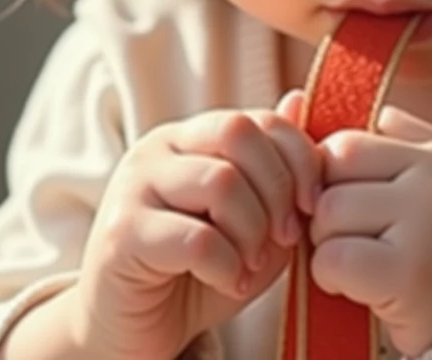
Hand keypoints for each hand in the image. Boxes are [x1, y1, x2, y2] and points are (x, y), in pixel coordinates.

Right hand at [72, 102, 321, 359]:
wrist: (135, 330)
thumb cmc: (201, 270)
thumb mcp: (256, 218)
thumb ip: (278, 168)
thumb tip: (298, 100)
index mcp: (192, 135)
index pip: (259, 118)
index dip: (300, 158)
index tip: (311, 205)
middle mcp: (159, 147)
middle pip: (238, 133)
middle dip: (277, 188)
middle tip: (285, 236)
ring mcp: (134, 185)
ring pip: (221, 182)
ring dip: (253, 231)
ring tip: (251, 262)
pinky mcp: (120, 234)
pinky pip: (197, 240)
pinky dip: (228, 266)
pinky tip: (229, 281)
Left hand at [278, 93, 431, 357]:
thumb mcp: (423, 180)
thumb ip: (372, 140)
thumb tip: (294, 101)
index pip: (349, 141)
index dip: (331, 177)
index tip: (350, 208)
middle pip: (333, 170)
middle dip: (326, 207)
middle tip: (353, 239)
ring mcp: (429, 223)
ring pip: (328, 212)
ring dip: (327, 243)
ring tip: (362, 261)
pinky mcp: (412, 274)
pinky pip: (333, 258)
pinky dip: (330, 276)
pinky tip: (360, 288)